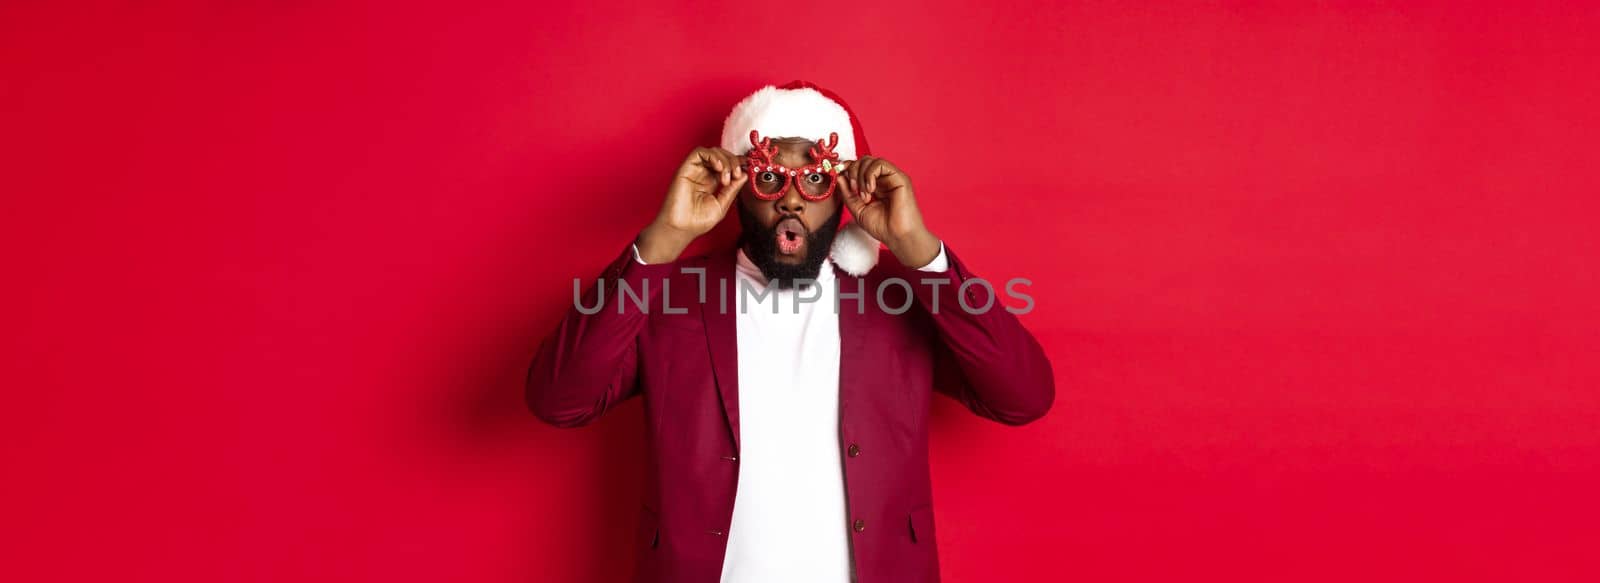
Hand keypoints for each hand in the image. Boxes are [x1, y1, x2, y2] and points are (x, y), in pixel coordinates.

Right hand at [637, 147, 747, 262]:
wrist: (681, 229)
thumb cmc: (698, 221)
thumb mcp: (722, 204)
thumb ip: (733, 189)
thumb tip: (744, 174)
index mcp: (712, 182)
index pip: (727, 164)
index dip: (739, 162)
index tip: (749, 167)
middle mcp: (703, 174)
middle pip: (722, 155)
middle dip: (734, 162)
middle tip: (738, 174)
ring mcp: (694, 170)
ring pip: (713, 151)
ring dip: (725, 160)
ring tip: (727, 177)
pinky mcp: (685, 168)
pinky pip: (699, 152)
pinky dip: (712, 156)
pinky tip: (719, 168)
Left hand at [838, 155, 940, 266]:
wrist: (898, 237)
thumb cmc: (882, 227)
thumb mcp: (857, 209)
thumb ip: (847, 193)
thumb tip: (838, 176)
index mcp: (874, 185)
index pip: (859, 167)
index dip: (847, 168)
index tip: (838, 176)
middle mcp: (883, 179)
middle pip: (863, 160)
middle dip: (852, 172)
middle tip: (854, 190)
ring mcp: (892, 177)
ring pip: (870, 160)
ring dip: (860, 176)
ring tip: (864, 195)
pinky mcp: (899, 177)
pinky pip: (880, 164)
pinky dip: (870, 174)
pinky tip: (870, 190)